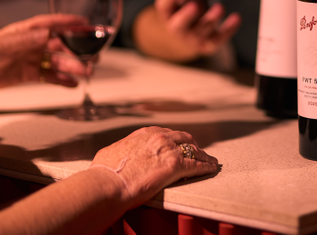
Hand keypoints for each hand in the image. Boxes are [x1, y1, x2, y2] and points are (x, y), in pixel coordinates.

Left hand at [0, 14, 90, 95]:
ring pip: (58, 62)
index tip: (87, 23)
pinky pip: (49, 76)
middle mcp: (32, 44)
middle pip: (60, 46)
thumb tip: (46, 34)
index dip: (70, 23)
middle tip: (93, 57)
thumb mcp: (0, 45)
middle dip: (78, 51)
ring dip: (73, 67)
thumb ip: (24, 40)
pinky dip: (61, 80)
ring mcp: (31, 59)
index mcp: (26, 31)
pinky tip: (73, 84)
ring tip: (87, 73)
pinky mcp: (28, 74)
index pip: (52, 24)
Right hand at [90, 126, 217, 208]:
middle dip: (191, 145)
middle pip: (183, 138)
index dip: (175, 139)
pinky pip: (197, 165)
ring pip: (194, 150)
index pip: (166, 133)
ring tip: (210, 160)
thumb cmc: (104, 172)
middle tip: (197, 151)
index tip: (179, 144)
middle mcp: (160, 138)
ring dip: (203, 155)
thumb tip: (116, 154)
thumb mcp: (111, 152)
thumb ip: (121, 150)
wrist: (108, 183)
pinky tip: (211, 168)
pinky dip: (206, 166)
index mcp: (145, 133)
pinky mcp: (176, 166)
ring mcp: (169, 150)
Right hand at [143, 0, 240, 60]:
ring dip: (211, 20)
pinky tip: (236, 18)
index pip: (164, 7)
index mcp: (167, 14)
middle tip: (195, 6)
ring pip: (201, 31)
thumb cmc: (182, 8)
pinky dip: (228, 30)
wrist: (188, 36)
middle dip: (187, 16)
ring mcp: (194, 38)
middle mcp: (178, 29)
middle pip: (179, 25)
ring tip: (219, 8)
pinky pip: (218, 39)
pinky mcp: (209, 44)